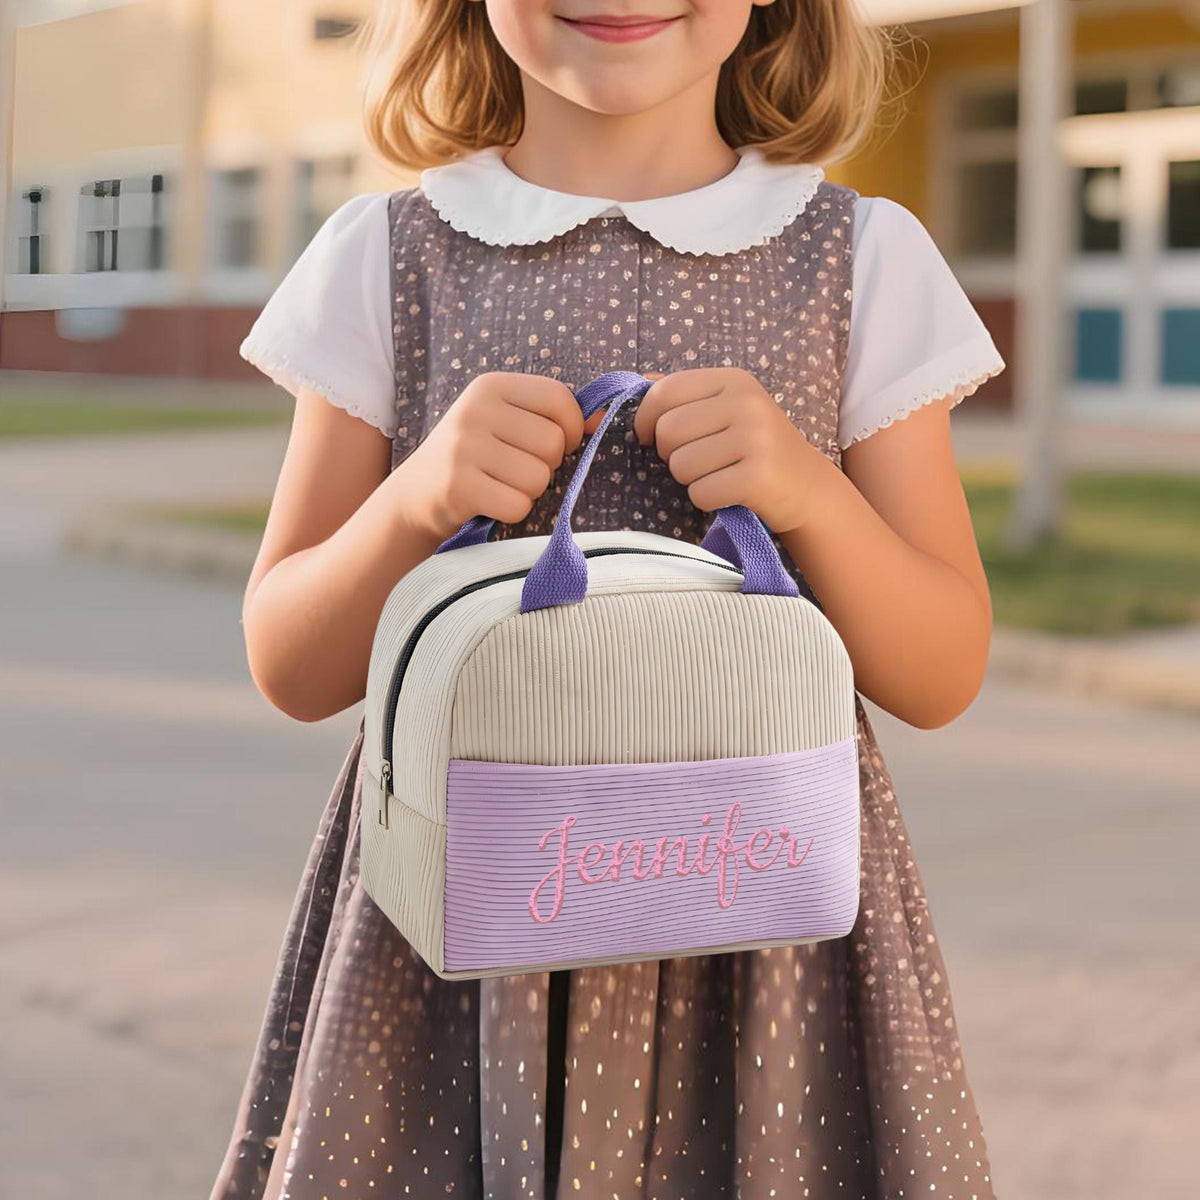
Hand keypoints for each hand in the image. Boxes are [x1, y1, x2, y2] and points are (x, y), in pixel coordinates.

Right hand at [402, 371, 585, 540]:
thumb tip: (603, 418)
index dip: (571, 429)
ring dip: (529, 492)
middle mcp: (475, 410)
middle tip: (518, 471)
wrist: (415, 495)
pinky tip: (491, 504)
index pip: (559, 399)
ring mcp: (463, 447)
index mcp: (491, 385)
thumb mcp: (506, 423)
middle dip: (547, 466)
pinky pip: (517, 504)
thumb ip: (553, 417)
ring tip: (501, 486)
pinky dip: (513, 512)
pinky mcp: (458, 486)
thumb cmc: (474, 457)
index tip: (557, 445)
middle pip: (553, 443)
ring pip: (538, 478)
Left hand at [631, 367, 828, 535]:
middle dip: (670, 454)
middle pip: (667, 431)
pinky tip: (728, 493)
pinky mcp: (758, 477)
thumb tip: (636, 381)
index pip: (664, 392)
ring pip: (680, 465)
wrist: (808, 487)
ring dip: (690, 479)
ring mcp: (756, 439)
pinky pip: (700, 492)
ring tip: (718, 475)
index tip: (647, 437)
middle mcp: (747, 403)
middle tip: (697, 461)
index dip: (644, 419)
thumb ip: (684, 394)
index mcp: (733, 380)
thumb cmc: (755, 448)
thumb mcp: (727, 408)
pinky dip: (706, 499)